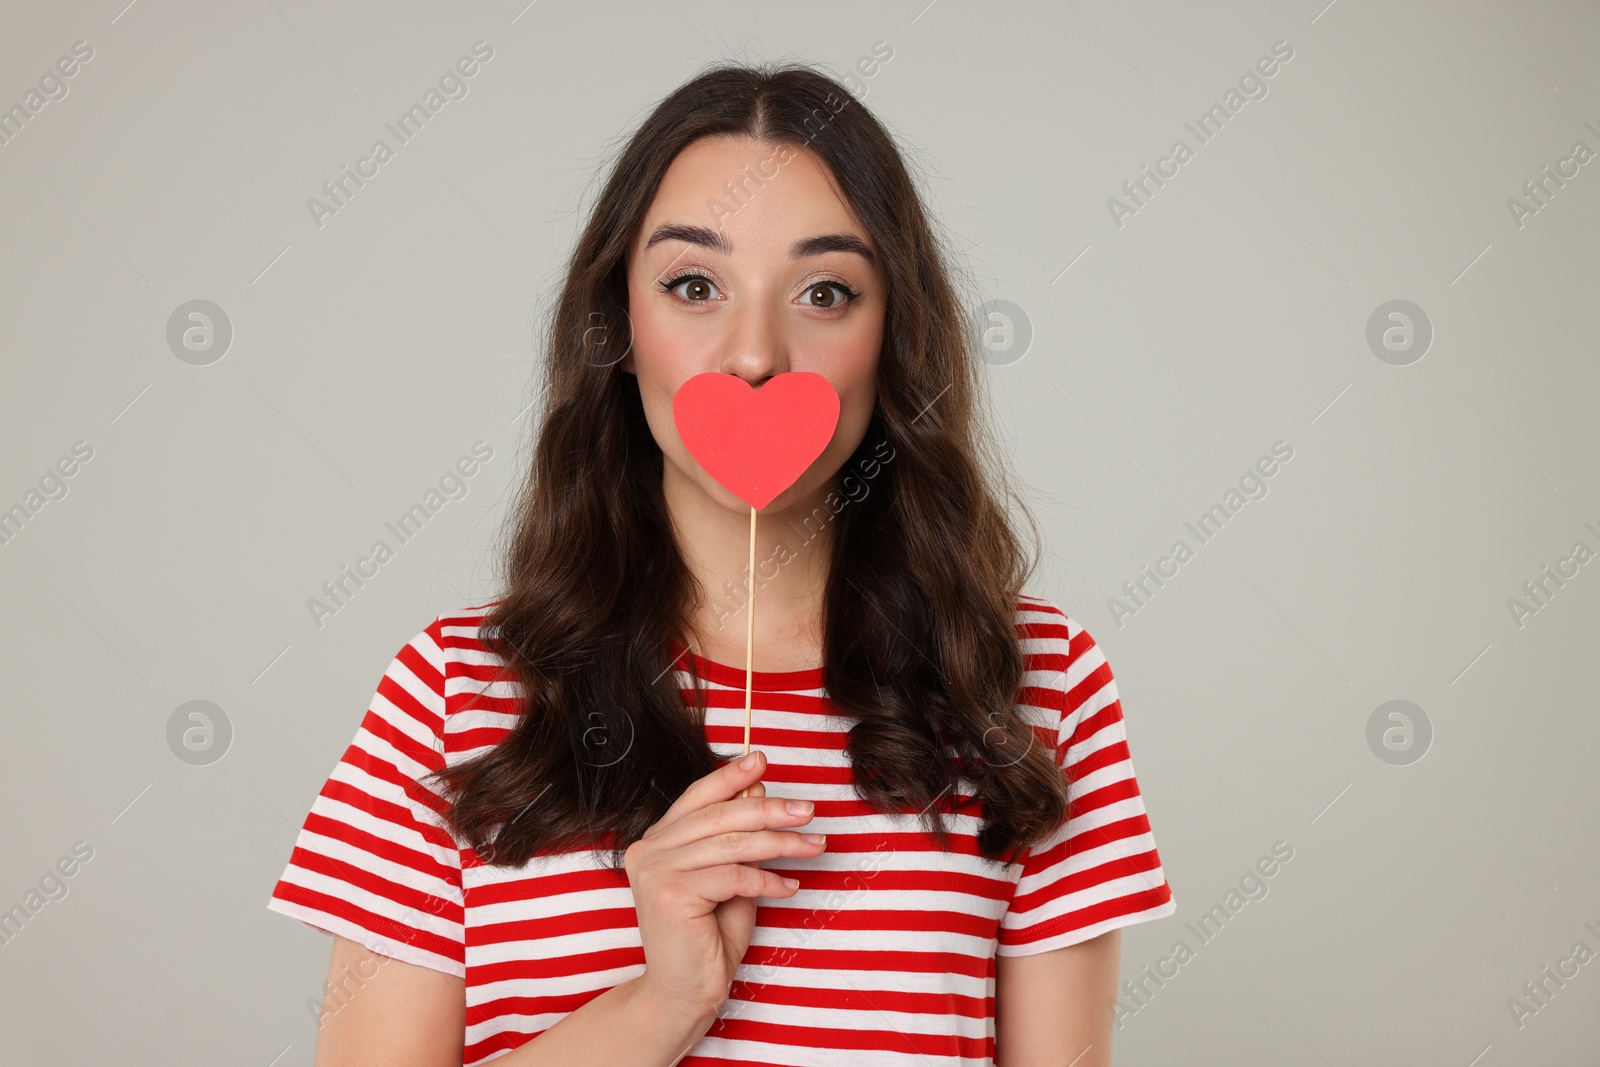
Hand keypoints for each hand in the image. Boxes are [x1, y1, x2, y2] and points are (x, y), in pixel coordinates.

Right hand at [624, 750, 826, 1015]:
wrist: (686, 992)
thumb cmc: (709, 937)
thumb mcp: (729, 879)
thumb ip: (738, 840)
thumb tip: (759, 793)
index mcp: (656, 842)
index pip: (697, 798)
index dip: (730, 777)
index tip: (761, 759)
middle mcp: (648, 851)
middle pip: (719, 817)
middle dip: (770, 810)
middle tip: (808, 810)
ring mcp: (655, 871)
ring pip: (731, 845)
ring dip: (780, 843)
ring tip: (814, 846)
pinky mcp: (670, 894)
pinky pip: (734, 876)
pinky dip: (768, 879)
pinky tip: (790, 886)